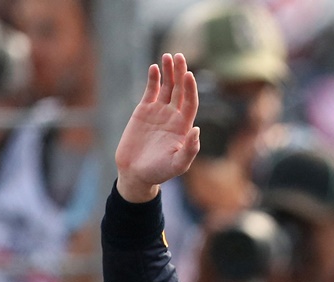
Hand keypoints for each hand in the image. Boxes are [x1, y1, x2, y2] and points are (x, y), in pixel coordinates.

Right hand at [115, 53, 201, 202]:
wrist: (136, 173)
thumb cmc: (159, 172)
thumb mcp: (177, 165)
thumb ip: (189, 149)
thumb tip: (197, 129)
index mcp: (183, 127)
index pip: (190, 102)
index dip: (190, 89)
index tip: (189, 75)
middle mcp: (173, 116)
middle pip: (180, 90)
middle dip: (181, 73)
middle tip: (180, 57)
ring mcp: (158, 112)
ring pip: (166, 87)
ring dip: (169, 72)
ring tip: (169, 56)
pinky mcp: (143, 111)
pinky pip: (150, 91)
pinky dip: (153, 79)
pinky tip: (155, 67)